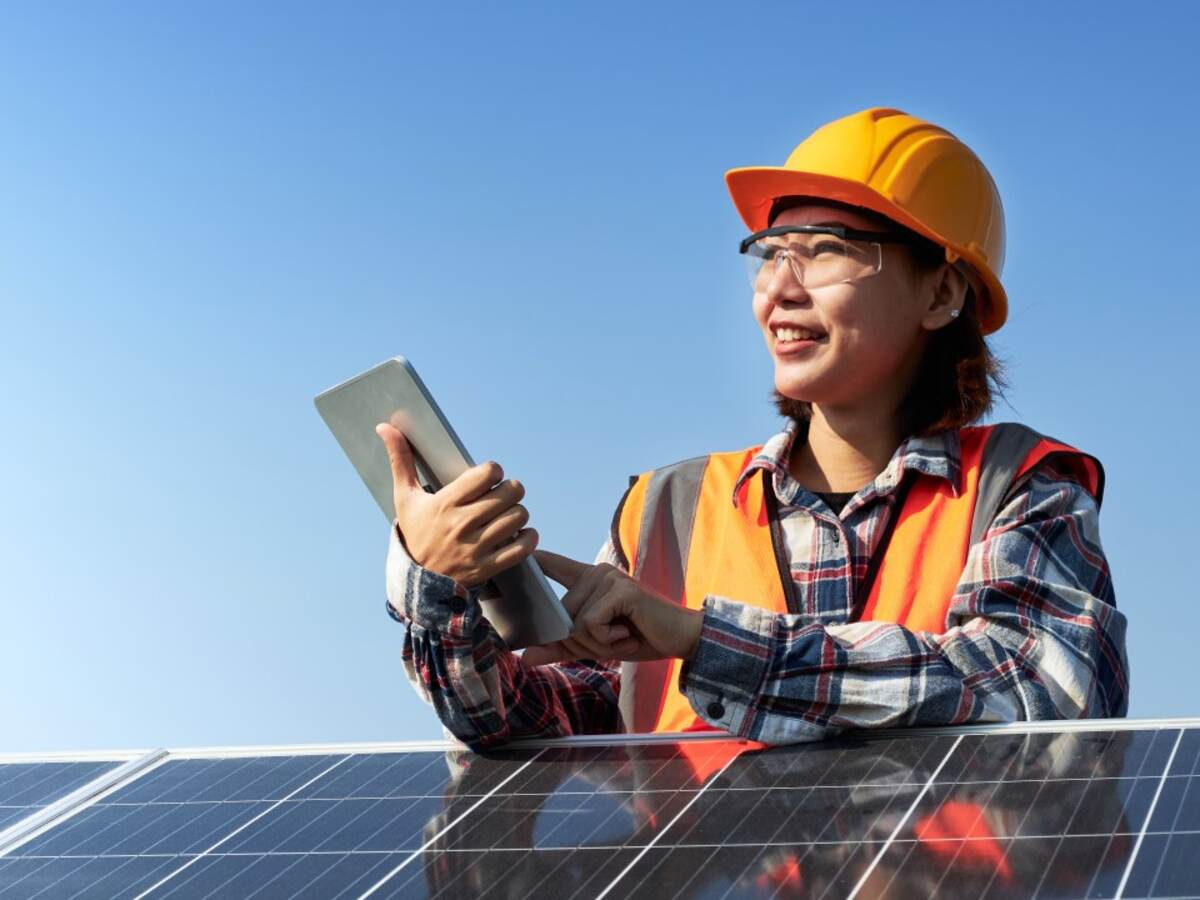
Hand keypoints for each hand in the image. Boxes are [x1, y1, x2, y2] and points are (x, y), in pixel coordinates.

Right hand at [375, 423, 536, 588]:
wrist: (416, 582)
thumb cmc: (415, 533)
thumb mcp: (404, 497)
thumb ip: (400, 460)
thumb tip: (385, 426)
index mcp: (445, 503)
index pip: (486, 474)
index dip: (494, 470)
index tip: (489, 477)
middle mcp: (462, 524)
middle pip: (510, 492)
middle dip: (511, 489)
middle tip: (504, 493)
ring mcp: (476, 547)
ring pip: (518, 517)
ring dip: (518, 512)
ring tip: (508, 513)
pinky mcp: (488, 567)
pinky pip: (522, 547)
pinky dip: (528, 538)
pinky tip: (520, 533)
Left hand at [521, 549, 703, 665]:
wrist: (679, 638)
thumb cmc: (637, 637)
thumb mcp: (593, 645)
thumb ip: (560, 648)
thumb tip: (525, 658)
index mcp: (588, 580)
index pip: (553, 564)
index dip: (533, 557)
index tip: (515, 546)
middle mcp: (597, 573)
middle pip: (562, 615)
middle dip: (585, 640)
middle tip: (615, 636)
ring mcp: (609, 578)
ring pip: (576, 623)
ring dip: (599, 642)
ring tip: (624, 633)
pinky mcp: (620, 590)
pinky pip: (591, 623)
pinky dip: (608, 638)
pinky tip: (629, 631)